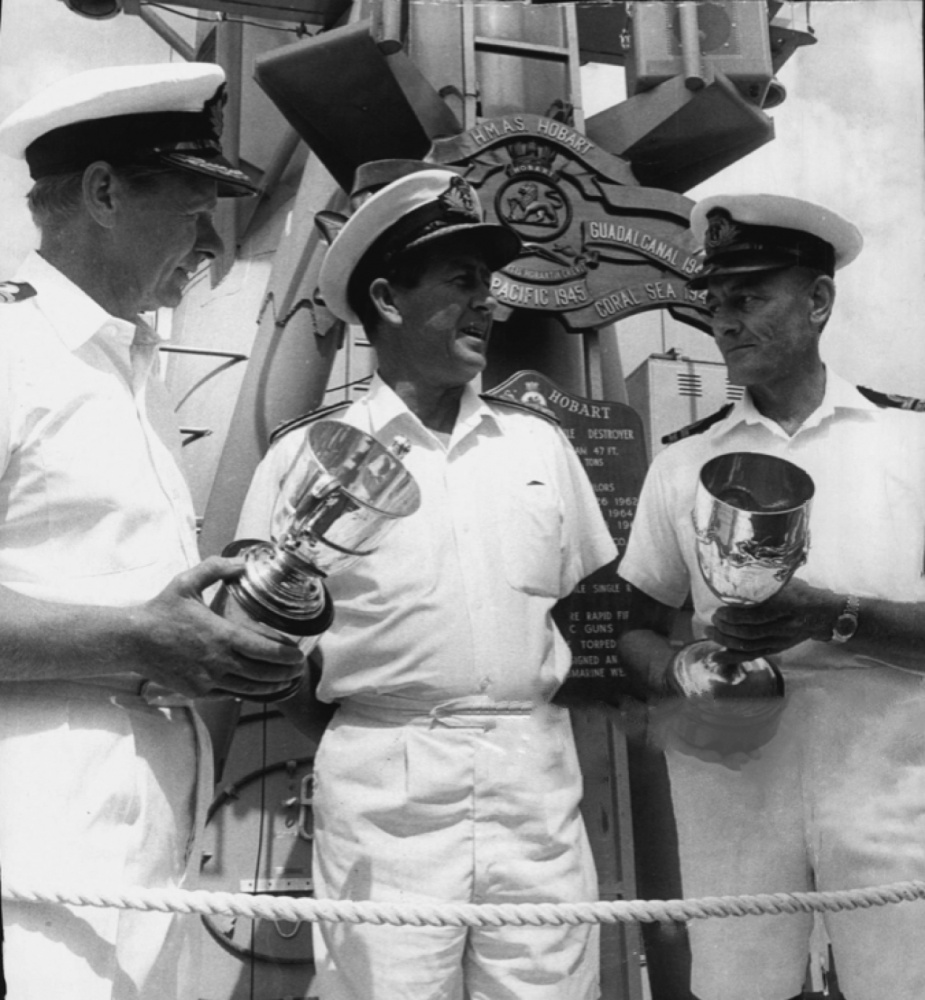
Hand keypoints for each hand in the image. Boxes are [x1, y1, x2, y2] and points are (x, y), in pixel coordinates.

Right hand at [129, 556, 306, 699]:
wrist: (132, 641)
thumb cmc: (161, 610)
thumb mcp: (187, 581)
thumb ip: (216, 568)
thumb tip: (243, 562)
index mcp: (221, 635)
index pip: (264, 649)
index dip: (285, 655)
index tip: (298, 655)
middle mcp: (218, 661)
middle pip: (262, 673)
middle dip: (285, 673)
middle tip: (297, 670)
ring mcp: (208, 680)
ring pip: (249, 689)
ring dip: (271, 687)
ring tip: (286, 682)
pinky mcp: (197, 692)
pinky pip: (230, 695)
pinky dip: (247, 693)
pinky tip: (257, 688)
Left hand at [706, 578, 840, 660]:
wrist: (823, 613)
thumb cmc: (800, 592)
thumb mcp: (786, 581)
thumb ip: (764, 580)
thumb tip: (735, 571)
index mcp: (787, 605)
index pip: (756, 615)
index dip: (734, 616)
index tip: (719, 611)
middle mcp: (784, 626)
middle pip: (749, 633)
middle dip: (725, 628)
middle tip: (712, 620)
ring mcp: (780, 640)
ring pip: (749, 646)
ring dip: (725, 641)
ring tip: (709, 632)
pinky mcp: (776, 649)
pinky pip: (753, 656)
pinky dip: (733, 657)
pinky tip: (716, 657)